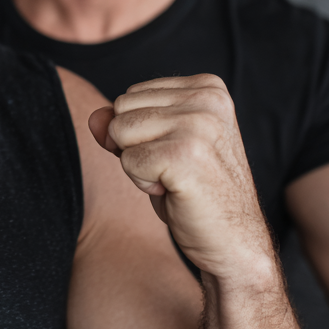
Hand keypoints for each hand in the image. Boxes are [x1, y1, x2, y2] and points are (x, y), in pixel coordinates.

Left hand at [89, 75, 273, 283]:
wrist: (234, 242)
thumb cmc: (195, 192)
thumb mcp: (158, 147)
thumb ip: (124, 124)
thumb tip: (94, 118)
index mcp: (206, 87)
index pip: (131, 95)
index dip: (141, 132)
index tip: (178, 155)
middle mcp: (207, 98)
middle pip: (121, 109)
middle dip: (135, 146)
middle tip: (175, 170)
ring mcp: (198, 125)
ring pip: (119, 132)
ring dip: (138, 165)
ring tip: (175, 179)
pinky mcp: (185, 154)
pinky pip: (128, 161)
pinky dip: (143, 183)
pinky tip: (176, 192)